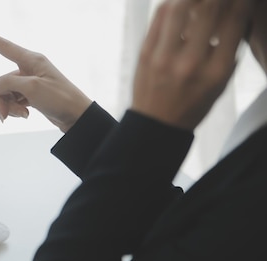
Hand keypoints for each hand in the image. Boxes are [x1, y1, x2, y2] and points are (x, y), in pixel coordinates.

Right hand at [0, 21, 91, 132]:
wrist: (76, 117)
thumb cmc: (59, 98)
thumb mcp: (31, 89)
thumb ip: (8, 84)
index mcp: (31, 60)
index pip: (4, 46)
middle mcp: (29, 68)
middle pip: (1, 81)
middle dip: (1, 99)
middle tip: (4, 115)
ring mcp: (29, 82)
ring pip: (5, 93)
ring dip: (8, 106)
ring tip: (21, 116)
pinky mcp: (30, 95)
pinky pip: (13, 100)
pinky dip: (15, 109)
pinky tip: (25, 115)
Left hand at [132, 0, 253, 130]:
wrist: (156, 123)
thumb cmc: (193, 103)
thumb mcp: (221, 83)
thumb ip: (229, 50)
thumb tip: (235, 12)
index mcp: (215, 72)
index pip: (234, 22)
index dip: (241, 2)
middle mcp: (190, 63)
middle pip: (209, 9)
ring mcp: (164, 58)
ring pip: (179, 7)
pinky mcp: (144, 53)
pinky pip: (159, 17)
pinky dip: (173, 3)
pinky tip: (182, 3)